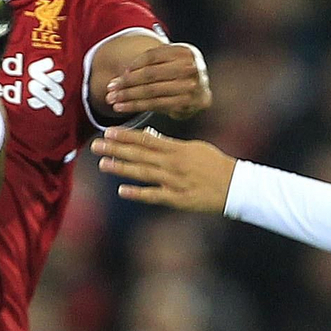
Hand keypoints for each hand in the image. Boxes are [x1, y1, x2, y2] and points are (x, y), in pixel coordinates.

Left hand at [92, 127, 235, 211]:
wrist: (234, 186)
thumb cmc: (214, 165)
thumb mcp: (193, 148)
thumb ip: (169, 143)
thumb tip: (149, 136)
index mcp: (177, 149)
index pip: (146, 140)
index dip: (125, 136)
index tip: (108, 132)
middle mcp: (172, 163)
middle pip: (139, 155)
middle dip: (116, 150)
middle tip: (96, 145)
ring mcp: (174, 181)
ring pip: (143, 173)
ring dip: (121, 168)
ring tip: (103, 164)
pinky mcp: (177, 198)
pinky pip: (154, 195)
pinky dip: (138, 193)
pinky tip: (122, 191)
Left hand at [103, 42, 210, 120]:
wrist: (201, 93)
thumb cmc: (180, 74)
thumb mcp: (172, 60)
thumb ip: (152, 62)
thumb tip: (121, 76)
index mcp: (184, 51)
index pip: (152, 56)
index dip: (133, 65)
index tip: (120, 74)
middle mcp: (189, 67)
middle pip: (150, 74)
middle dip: (127, 82)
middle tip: (110, 88)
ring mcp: (189, 86)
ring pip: (150, 91)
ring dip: (128, 96)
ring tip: (112, 99)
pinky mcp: (185, 103)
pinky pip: (155, 104)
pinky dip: (136, 106)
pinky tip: (123, 107)